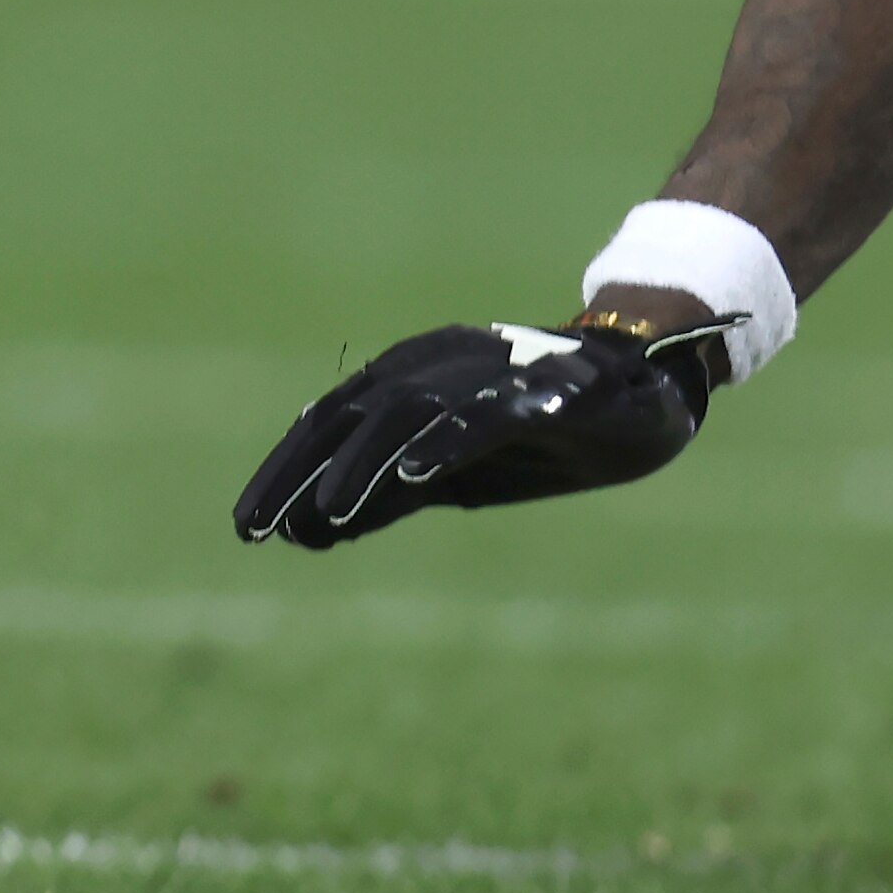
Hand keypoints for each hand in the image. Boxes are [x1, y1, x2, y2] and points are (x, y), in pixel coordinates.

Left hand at [231, 317, 728, 548]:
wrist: (646, 388)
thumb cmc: (537, 431)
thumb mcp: (452, 475)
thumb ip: (386, 494)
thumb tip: (309, 529)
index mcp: (413, 377)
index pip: (332, 421)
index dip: (285, 470)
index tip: (246, 527)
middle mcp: (442, 363)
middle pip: (353, 413)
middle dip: (301, 471)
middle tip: (256, 528)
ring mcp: (494, 373)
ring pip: (410, 410)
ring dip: (364, 462)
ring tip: (325, 514)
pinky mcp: (546, 391)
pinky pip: (488, 413)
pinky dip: (446, 440)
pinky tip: (414, 476)